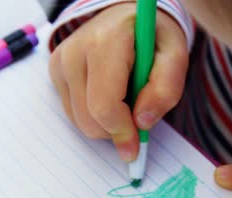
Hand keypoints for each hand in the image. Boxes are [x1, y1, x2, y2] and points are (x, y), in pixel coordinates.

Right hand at [49, 3, 188, 160]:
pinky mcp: (56, 71)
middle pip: (89, 119)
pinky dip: (95, 114)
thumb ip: (166, 89)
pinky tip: (110, 94)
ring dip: (106, 122)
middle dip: (116, 130)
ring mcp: (61, 61)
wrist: (127, 15)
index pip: (105, 105)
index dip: (122, 133)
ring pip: (79, 121)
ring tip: (125, 98)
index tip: (136, 147)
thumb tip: (142, 123)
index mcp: (106, 43)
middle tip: (138, 117)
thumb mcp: (175, 56)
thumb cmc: (153, 36)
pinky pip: (73, 113)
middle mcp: (75, 51)